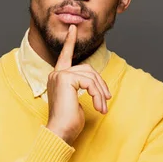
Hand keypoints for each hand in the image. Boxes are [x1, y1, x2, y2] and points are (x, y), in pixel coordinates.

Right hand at [46, 24, 111, 144]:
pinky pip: (89, 82)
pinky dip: (97, 94)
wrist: (60, 132)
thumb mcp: (76, 101)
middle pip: (87, 69)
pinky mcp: (65, 79)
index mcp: (57, 79)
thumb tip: (94, 85)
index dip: (69, 42)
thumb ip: (81, 88)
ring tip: (102, 107)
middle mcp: (56, 74)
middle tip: (106, 100)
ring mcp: (59, 75)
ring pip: (90, 76)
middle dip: (100, 84)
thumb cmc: (68, 122)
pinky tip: (98, 107)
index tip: (73, 29)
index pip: (65, 57)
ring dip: (100, 92)